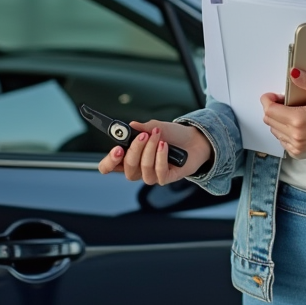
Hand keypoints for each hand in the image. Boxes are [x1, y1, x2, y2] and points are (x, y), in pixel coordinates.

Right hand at [96, 120, 211, 185]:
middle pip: (127, 168)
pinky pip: (159, 173)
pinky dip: (161, 157)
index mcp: (130, 156)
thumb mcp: (157, 126)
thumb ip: (143, 127)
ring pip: (143, 170)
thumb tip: (131, 126)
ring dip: (150, 151)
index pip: (110, 166)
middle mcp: (138, 168)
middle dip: (135, 150)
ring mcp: (152, 175)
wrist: (195, 139)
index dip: (109, 162)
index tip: (116, 149)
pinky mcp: (166, 178)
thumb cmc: (173, 135)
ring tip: (158, 137)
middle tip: (143, 136)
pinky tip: (164, 146)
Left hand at [261, 69, 305, 157]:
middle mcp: (297, 136)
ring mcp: (299, 146)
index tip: (273, 94)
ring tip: (292, 110)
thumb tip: (293, 73)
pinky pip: (283, 141)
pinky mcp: (302, 151)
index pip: (269, 111)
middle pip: (269, 121)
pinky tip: (295, 123)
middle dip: (273, 108)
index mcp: (299, 121)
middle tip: (284, 99)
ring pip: (275, 131)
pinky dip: (284, 131)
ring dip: (278, 120)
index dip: (268, 100)